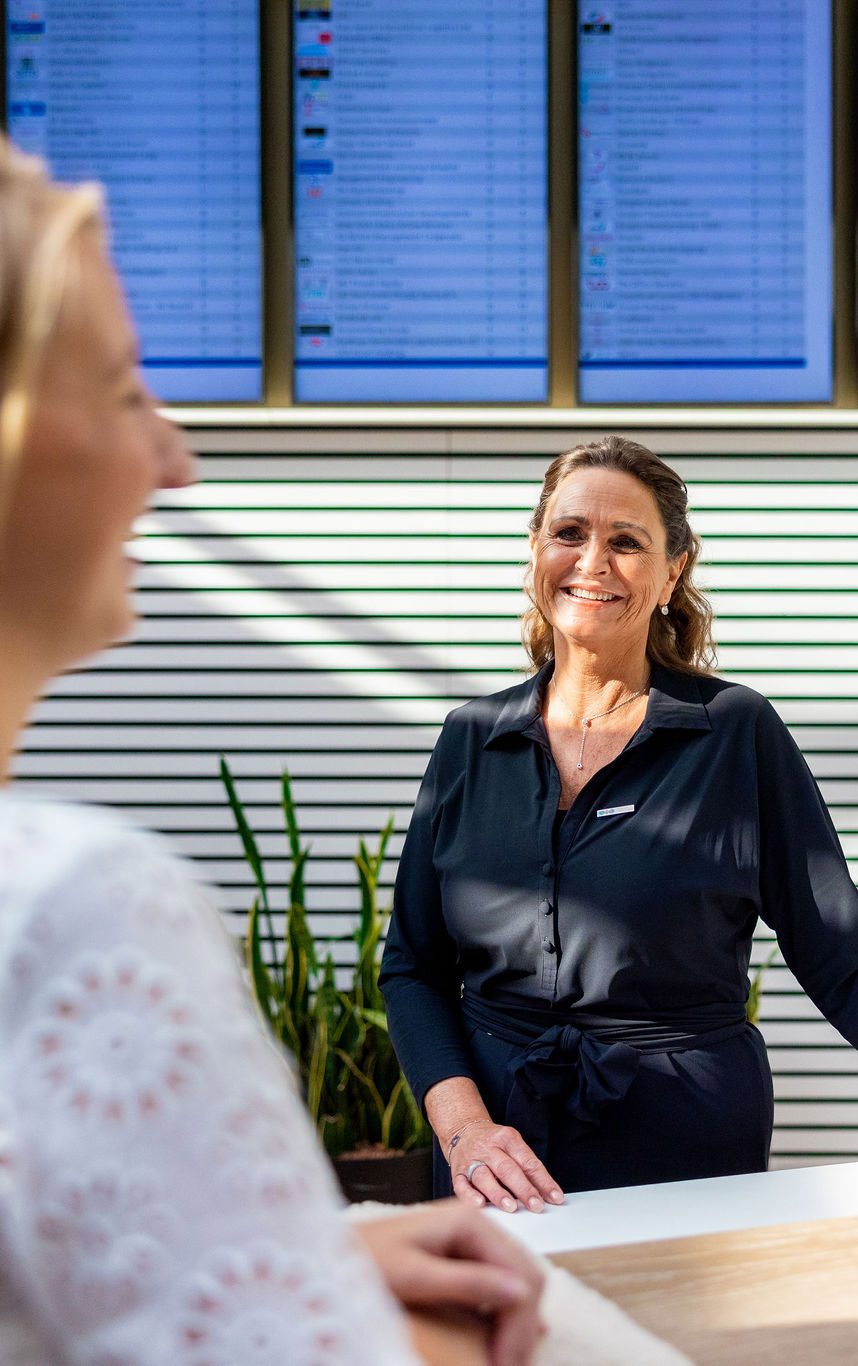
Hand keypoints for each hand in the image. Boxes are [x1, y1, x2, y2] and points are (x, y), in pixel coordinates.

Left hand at [356, 1201, 544, 1365]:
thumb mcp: (415, 1277)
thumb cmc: (366, 1260)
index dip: (519, 1327)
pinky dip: (505, 1314)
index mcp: (470, 1221)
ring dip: (517, 1324)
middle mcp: (478, 1223)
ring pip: (517, 1282)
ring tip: (506, 1362)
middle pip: (526, 1277)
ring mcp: (472, 1238)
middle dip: (523, 1328)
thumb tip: (521, 1294)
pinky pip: (499, 1284)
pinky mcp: (462, 1254)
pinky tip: (504, 1341)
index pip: (519, 1276)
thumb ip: (467, 1283)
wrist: (330, 1252)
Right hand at [450, 1120, 564, 1213]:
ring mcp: (471, 1160)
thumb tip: (547, 1195)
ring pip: (483, 1177)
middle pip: (507, 1168)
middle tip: (536, 1205)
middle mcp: (488, 1148)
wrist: (463, 1129)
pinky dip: (469, 1196)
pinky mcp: (457, 1172)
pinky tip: (480, 1205)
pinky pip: (461, 1185)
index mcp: (507, 1138)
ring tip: (511, 1207)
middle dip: (523, 1188)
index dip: (543, 1181)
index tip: (556, 1198)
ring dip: (498, 1193)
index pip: (528, 1161)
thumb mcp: (513, 1145)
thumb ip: (527, 1167)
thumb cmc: (494, 1144)